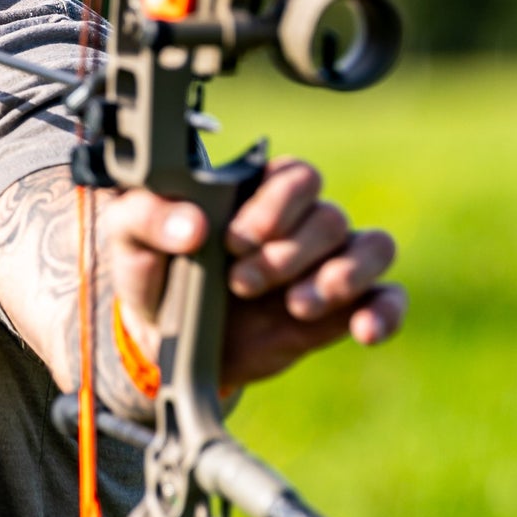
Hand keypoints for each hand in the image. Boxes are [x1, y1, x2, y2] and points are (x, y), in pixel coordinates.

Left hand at [107, 156, 404, 389]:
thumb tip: (192, 225)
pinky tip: (364, 332)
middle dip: (290, 253)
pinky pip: (387, 298)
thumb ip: (149, 217)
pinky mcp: (342, 309)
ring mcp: (327, 263)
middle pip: (330, 216)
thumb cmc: (153, 270)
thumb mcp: (129, 237)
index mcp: (256, 191)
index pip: (297, 177)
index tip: (234, 241)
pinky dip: (385, 311)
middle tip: (242, 284)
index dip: (275, 208)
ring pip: (373, 247)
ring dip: (343, 275)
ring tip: (298, 305)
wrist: (165, 339)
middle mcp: (300, 221)